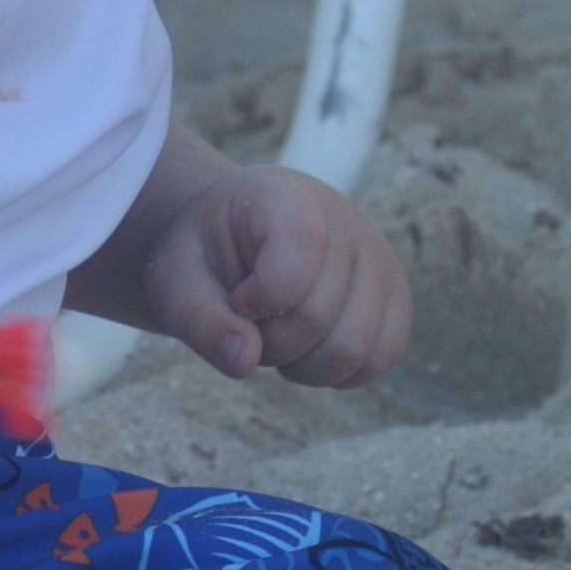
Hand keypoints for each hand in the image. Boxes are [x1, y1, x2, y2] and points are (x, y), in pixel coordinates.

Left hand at [136, 168, 411, 393]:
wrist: (231, 238)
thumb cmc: (203, 258)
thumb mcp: (174, 282)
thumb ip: (200, 321)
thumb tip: (244, 362)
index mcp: (285, 197)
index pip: (299, 255)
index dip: (258, 299)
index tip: (234, 296)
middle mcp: (346, 219)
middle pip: (318, 317)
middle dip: (270, 341)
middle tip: (249, 321)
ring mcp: (378, 258)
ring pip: (354, 348)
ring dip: (303, 363)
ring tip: (278, 332)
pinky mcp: (395, 295)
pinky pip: (382, 358)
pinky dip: (338, 372)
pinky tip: (307, 347)